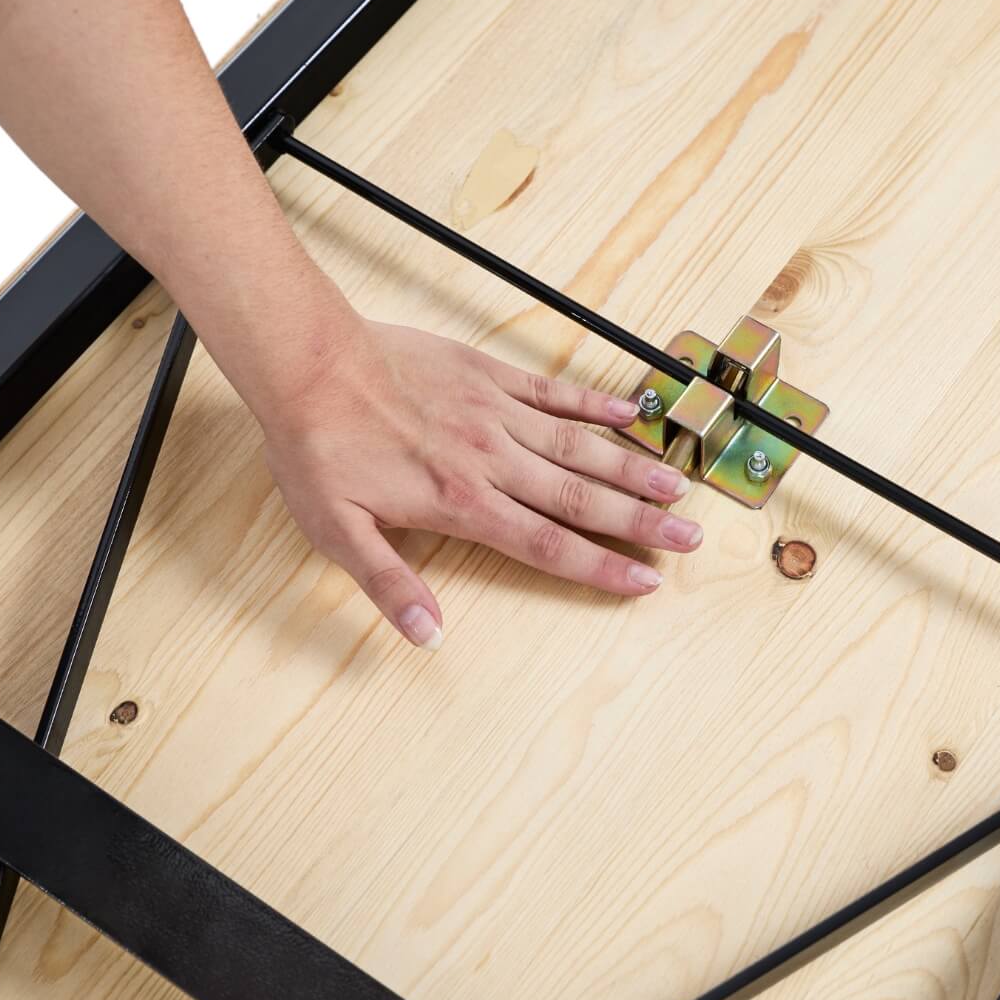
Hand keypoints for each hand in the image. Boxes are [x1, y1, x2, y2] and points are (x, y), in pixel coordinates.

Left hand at [256, 318, 702, 649]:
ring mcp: (496, 414)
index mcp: (463, 505)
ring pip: (580, 447)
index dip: (602, 569)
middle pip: (581, 499)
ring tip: (678, 486)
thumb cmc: (319, 448)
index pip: (548, 546)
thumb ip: (388, 584)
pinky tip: (631, 413)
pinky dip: (595, 404)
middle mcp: (492, 462)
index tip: (645, 583)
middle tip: (690, 538)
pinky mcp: (489, 375)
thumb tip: (428, 637)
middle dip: (640, 524)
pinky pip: (554, 392)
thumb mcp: (337, 532)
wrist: (309, 362)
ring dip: (632, 469)